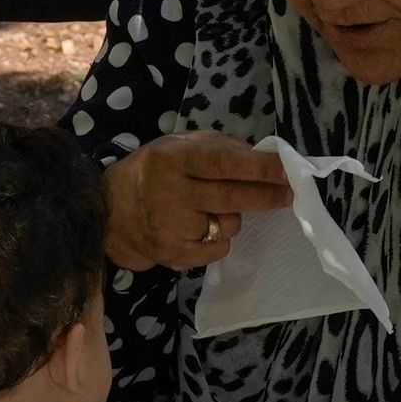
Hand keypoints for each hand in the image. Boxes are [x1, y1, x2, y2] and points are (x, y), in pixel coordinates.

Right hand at [105, 132, 292, 272]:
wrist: (110, 213)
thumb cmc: (154, 172)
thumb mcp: (178, 146)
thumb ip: (217, 147)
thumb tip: (261, 157)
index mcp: (172, 159)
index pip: (223, 163)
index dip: (259, 167)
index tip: (288, 169)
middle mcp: (170, 192)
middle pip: (232, 197)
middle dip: (267, 195)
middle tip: (290, 192)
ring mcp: (171, 227)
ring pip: (229, 225)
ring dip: (234, 217)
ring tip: (212, 209)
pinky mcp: (174, 255)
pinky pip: (218, 249)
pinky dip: (219, 239)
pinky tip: (200, 229)